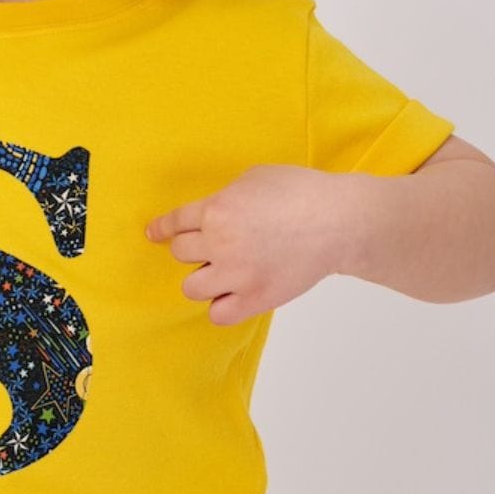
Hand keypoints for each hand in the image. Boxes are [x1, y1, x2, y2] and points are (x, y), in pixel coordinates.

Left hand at [145, 164, 349, 325]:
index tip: (155, 234)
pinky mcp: (255, 299)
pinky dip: (221, 306)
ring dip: (203, 278)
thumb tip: (213, 213)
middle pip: (180, 254)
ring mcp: (236, 275)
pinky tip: (233, 295)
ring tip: (223, 271)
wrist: (339, 221)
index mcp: (217, 209)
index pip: (175, 222)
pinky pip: (218, 315)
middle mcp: (220, 243)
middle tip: (215, 246)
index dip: (162, 228)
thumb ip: (226, 197)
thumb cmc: (302, 192)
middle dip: (195, 248)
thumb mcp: (254, 178)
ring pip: (191, 287)